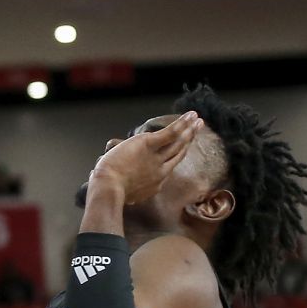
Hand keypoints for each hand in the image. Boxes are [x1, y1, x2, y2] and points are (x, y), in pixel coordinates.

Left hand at [88, 112, 202, 207]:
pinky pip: (170, 134)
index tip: (181, 149)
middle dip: (188, 140)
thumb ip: (122, 185)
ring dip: (189, 130)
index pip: (168, 166)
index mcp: (155, 182)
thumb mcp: (123, 191)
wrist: (109, 187)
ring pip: (178, 143)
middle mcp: (162, 170)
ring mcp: (157, 158)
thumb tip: (108, 181)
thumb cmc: (109, 189)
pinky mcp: (148, 145)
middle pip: (179, 153)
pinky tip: (190, 116)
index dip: (175, 156)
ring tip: (198, 120)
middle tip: (197, 130)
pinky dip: (181, 124)